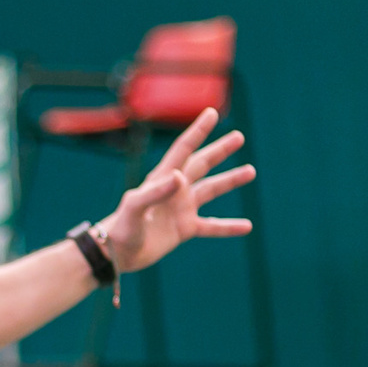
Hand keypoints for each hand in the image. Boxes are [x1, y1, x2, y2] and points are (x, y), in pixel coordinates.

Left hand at [99, 108, 254, 274]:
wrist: (116, 253)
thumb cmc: (120, 227)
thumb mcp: (134, 207)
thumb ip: (155, 191)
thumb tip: (180, 176)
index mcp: (162, 178)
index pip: (183, 149)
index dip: (198, 131)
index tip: (211, 113)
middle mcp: (174, 190)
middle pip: (201, 164)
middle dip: (219, 151)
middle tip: (239, 137)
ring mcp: (181, 209)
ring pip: (211, 190)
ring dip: (230, 180)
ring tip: (251, 170)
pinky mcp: (184, 229)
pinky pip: (211, 226)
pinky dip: (228, 227)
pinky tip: (247, 226)